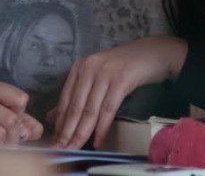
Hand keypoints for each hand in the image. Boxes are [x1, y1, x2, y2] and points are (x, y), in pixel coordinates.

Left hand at [49, 36, 186, 149]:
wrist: (152, 53)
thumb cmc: (124, 67)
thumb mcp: (96, 77)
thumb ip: (76, 95)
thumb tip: (52, 118)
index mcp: (80, 68)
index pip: (65, 100)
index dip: (59, 124)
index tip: (55, 142)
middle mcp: (89, 68)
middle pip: (75, 106)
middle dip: (67, 132)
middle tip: (60, 150)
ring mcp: (105, 73)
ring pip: (90, 109)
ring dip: (81, 133)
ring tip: (75, 149)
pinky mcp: (121, 79)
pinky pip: (108, 108)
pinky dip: (102, 127)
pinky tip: (97, 141)